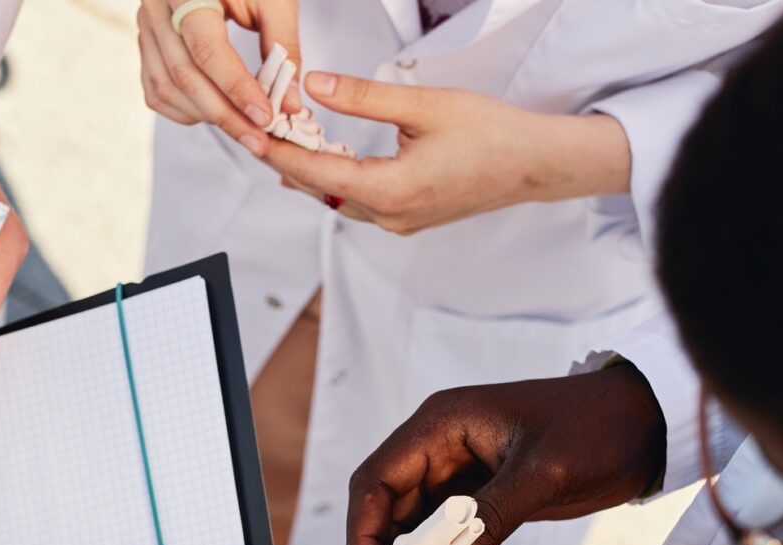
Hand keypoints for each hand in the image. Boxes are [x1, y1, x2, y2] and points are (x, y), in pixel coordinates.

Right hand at [137, 0, 297, 152]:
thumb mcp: (274, 0)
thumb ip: (283, 48)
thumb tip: (288, 105)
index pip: (206, 49)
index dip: (236, 88)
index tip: (265, 117)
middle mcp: (156, 7)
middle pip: (184, 75)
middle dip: (224, 114)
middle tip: (258, 139)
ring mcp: (146, 28)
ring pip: (167, 88)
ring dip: (206, 116)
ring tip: (242, 127)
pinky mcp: (146, 46)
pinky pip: (157, 91)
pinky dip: (186, 111)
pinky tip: (215, 114)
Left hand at [267, 73, 631, 234]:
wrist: (532, 164)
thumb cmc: (490, 134)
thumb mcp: (422, 105)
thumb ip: (363, 96)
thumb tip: (316, 85)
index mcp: (390, 191)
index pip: (315, 173)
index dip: (278, 152)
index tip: (251, 134)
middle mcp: (390, 215)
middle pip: (319, 190)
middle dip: (287, 161)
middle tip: (259, 131)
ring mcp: (399, 222)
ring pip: (336, 198)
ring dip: (311, 172)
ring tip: (286, 140)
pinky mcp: (408, 218)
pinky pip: (358, 201)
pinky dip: (336, 179)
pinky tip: (327, 156)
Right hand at [349, 363, 665, 544]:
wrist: (649, 424)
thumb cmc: (597, 427)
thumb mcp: (544, 472)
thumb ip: (490, 518)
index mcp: (440, 427)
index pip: (375, 484)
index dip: (364, 536)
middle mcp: (441, 452)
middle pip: (396, 522)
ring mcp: (462, 480)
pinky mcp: (486, 503)